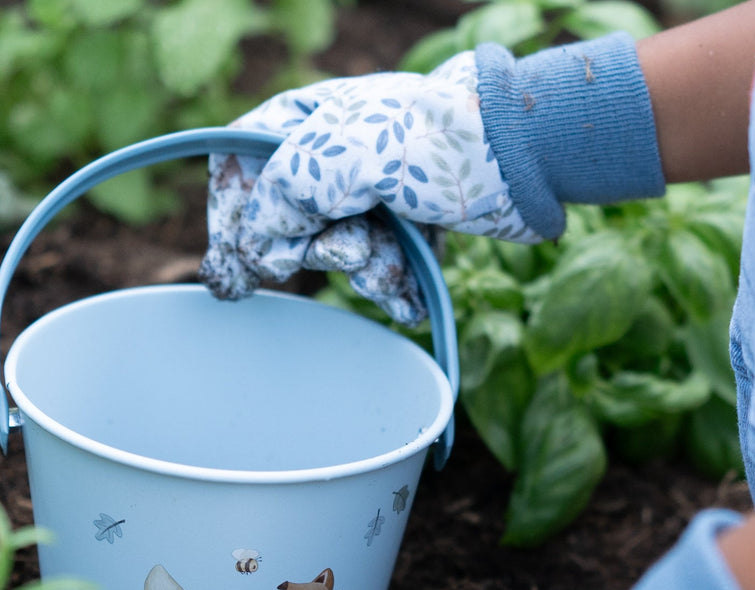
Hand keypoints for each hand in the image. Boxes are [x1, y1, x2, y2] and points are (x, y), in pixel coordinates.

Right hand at [199, 52, 540, 324]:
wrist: (523, 155)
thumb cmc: (432, 141)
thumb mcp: (340, 161)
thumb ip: (283, 200)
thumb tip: (255, 255)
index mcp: (302, 122)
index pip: (235, 166)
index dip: (230, 217)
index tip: (238, 262)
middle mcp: (328, 158)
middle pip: (286, 224)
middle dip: (319, 250)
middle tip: (351, 246)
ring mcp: (366, 193)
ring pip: (334, 254)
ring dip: (363, 269)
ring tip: (390, 261)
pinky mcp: (400, 225)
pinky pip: (375, 269)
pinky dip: (391, 287)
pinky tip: (408, 302)